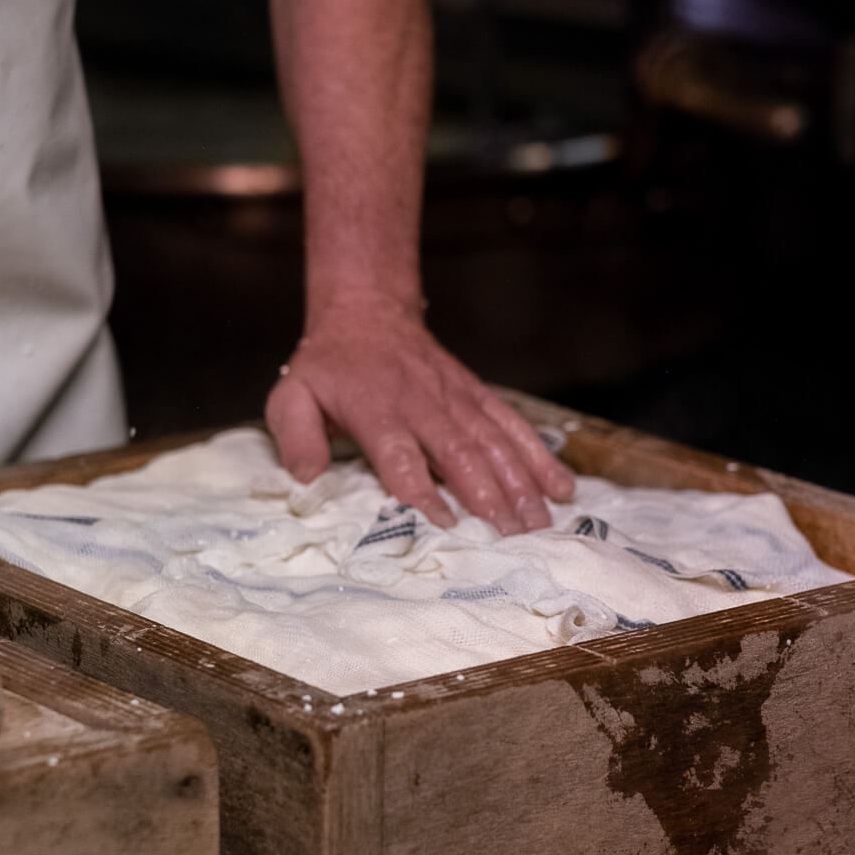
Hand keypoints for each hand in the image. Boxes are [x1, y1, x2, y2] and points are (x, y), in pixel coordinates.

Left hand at [264, 301, 574, 532]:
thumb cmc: (327, 368)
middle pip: (461, 453)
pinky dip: (540, 457)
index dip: (423, 489)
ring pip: (495, 442)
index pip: (401, 455)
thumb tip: (307, 478)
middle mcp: (423, 404)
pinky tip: (563, 488)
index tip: (446, 526)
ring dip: (521, 484)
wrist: (367, 314)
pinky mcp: (477, 395)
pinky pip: (513, 426)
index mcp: (377, 409)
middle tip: (512, 540)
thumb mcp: (291, 395)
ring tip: (542, 526)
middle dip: (489, 497)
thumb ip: (295, 435)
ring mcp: (456, 398)